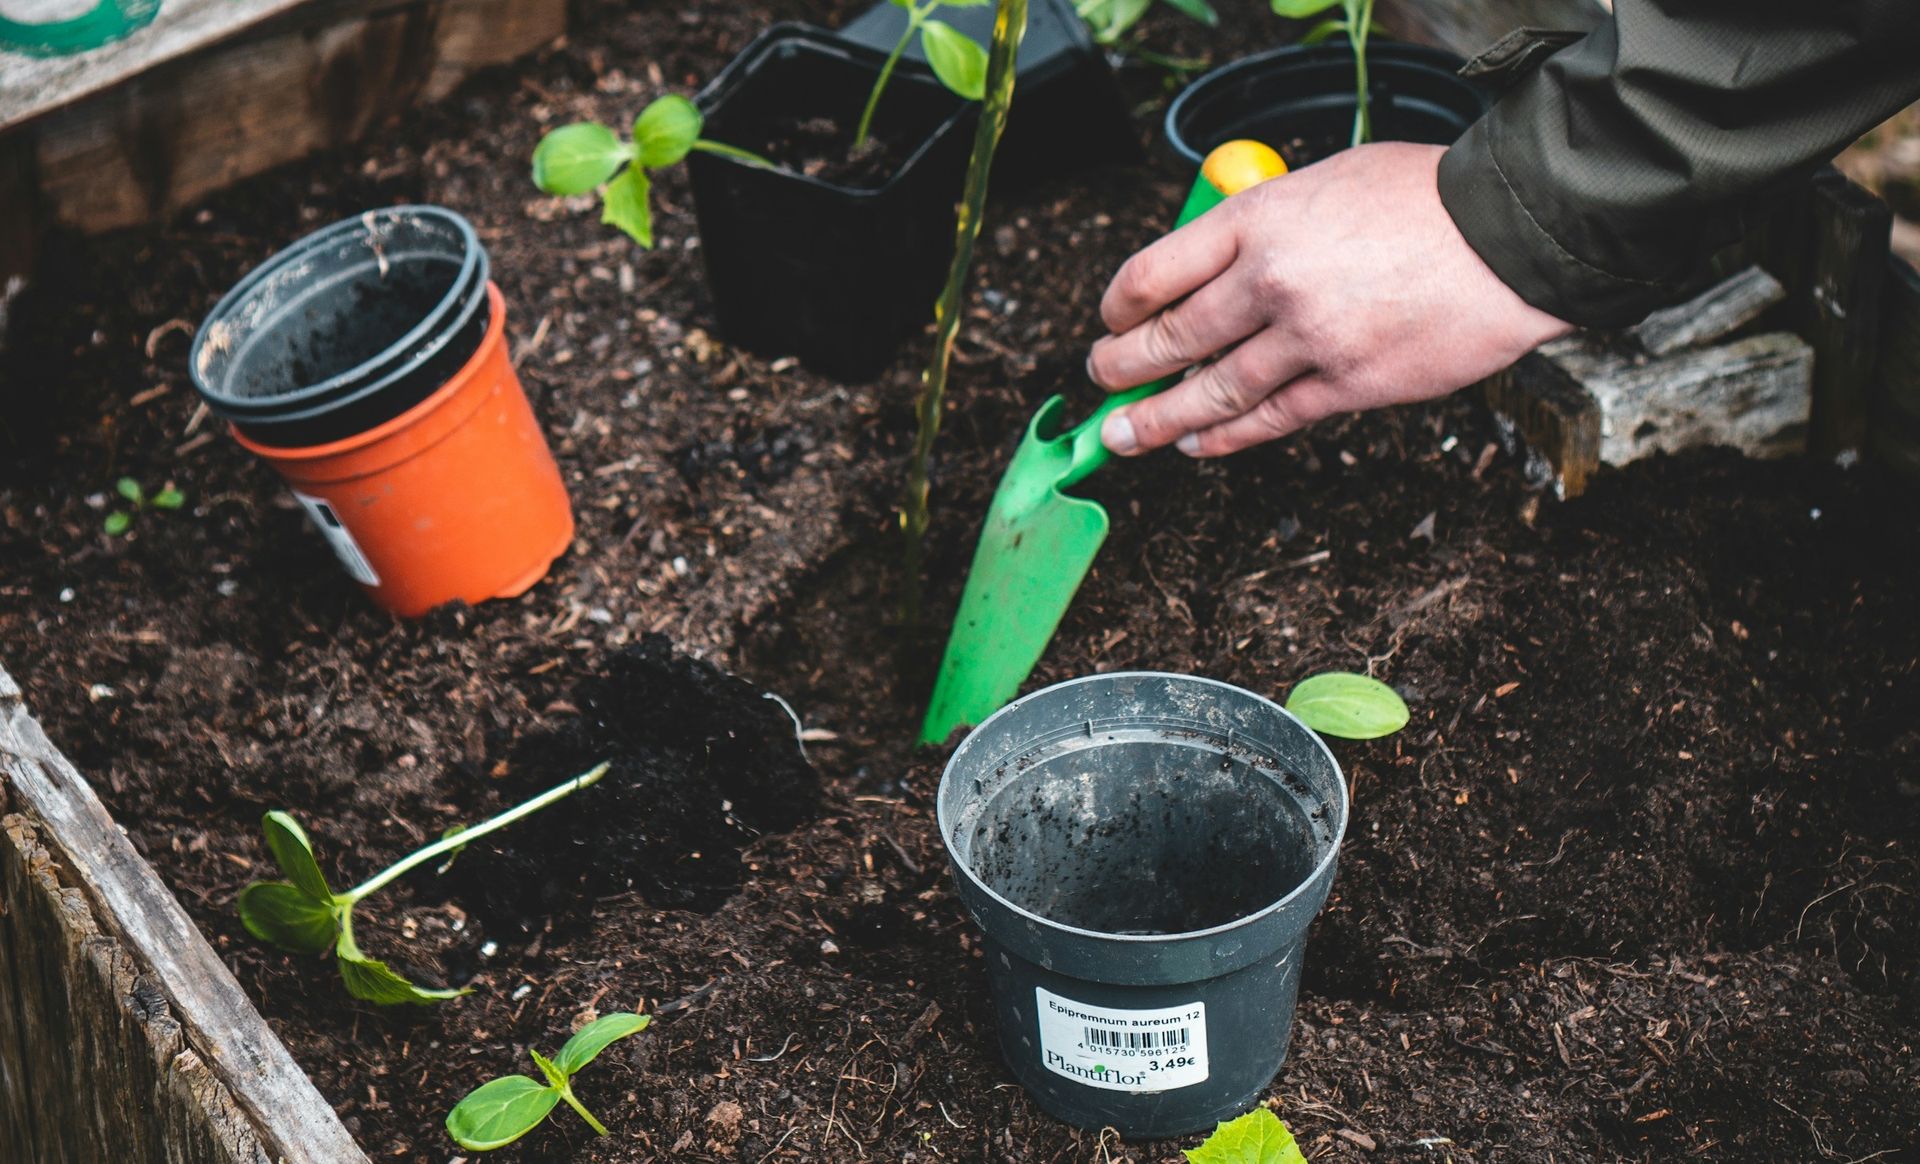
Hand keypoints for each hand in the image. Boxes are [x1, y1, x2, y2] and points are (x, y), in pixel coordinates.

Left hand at [1088, 142, 1572, 456]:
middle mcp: (1272, 281)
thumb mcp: (1326, 181)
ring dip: (1156, 420)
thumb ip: (1267, 222)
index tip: (1109, 318)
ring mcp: (1308, 339)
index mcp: (1259, 219)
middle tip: (1101, 379)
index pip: (1155, 271)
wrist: (1512, 235)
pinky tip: (1196, 445)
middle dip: (1121, 367)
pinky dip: (1224, 438)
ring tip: (1122, 436)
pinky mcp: (1348, 385)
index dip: (1118, 305)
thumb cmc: (1426, 199)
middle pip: (1171, 338)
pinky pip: (1268, 421)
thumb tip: (1220, 263)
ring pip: (1210, 392)